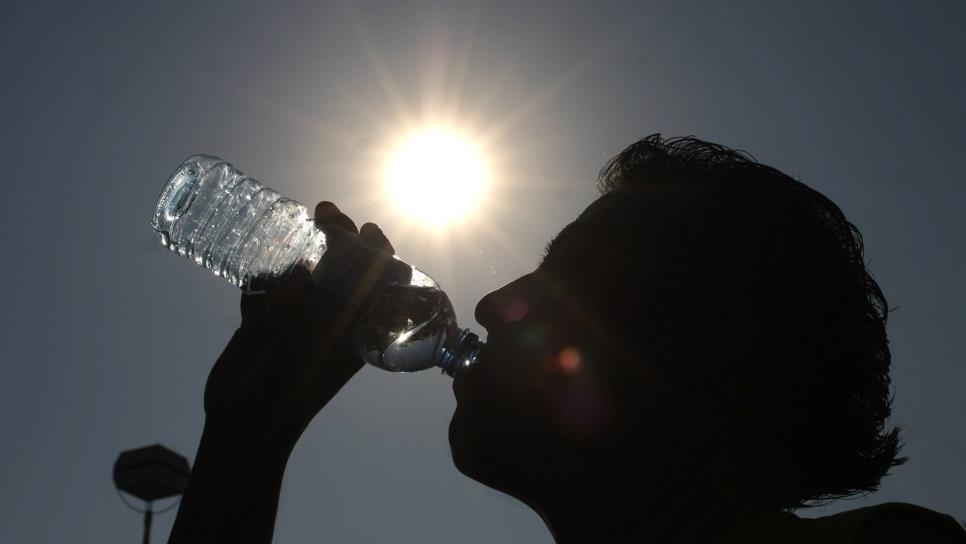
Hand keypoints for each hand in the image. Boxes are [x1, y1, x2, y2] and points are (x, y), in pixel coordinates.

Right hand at [202, 201, 395, 455]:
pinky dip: (262, 279)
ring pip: (305, 275)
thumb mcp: (304, 351)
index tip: (370, 230)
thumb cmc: (285, 394)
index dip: (381, 256)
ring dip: (301, 250)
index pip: (381, 287)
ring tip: (299, 224)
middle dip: (339, 238)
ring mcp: (295, 322)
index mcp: (356, 333)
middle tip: (326, 213)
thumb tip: (298, 270)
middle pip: (343, 271)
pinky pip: (266, 290)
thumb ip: (301, 309)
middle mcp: (330, 324)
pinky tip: (255, 277)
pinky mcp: (263, 325)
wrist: (241, 427)